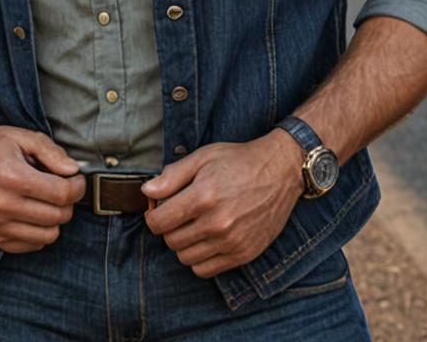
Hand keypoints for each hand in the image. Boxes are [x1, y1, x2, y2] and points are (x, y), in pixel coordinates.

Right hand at [0, 125, 85, 253]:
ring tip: (46, 199)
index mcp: (13, 178)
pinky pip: (32, 245)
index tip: (75, 178)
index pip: (62, 194)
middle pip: (59, 216)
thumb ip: (50, 151)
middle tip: (61, 185)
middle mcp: (4, 206)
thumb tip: (73, 170)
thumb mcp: (20, 137)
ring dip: (55, 218)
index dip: (77, 185)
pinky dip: (39, 231)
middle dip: (68, 200)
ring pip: (49, 235)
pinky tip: (33, 212)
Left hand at [142, 130, 303, 277]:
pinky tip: (205, 239)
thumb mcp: (202, 157)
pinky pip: (206, 270)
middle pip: (171, 241)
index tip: (157, 209)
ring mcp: (232, 242)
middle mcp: (217, 223)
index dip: (152, 215)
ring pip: (186, 258)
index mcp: (202, 197)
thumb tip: (147, 192)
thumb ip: (172, 176)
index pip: (159, 222)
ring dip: (183, 244)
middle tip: (178, 213)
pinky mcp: (244, 254)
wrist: (279, 171)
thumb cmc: (238, 161)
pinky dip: (199, 258)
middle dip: (168, 227)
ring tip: (192, 225)